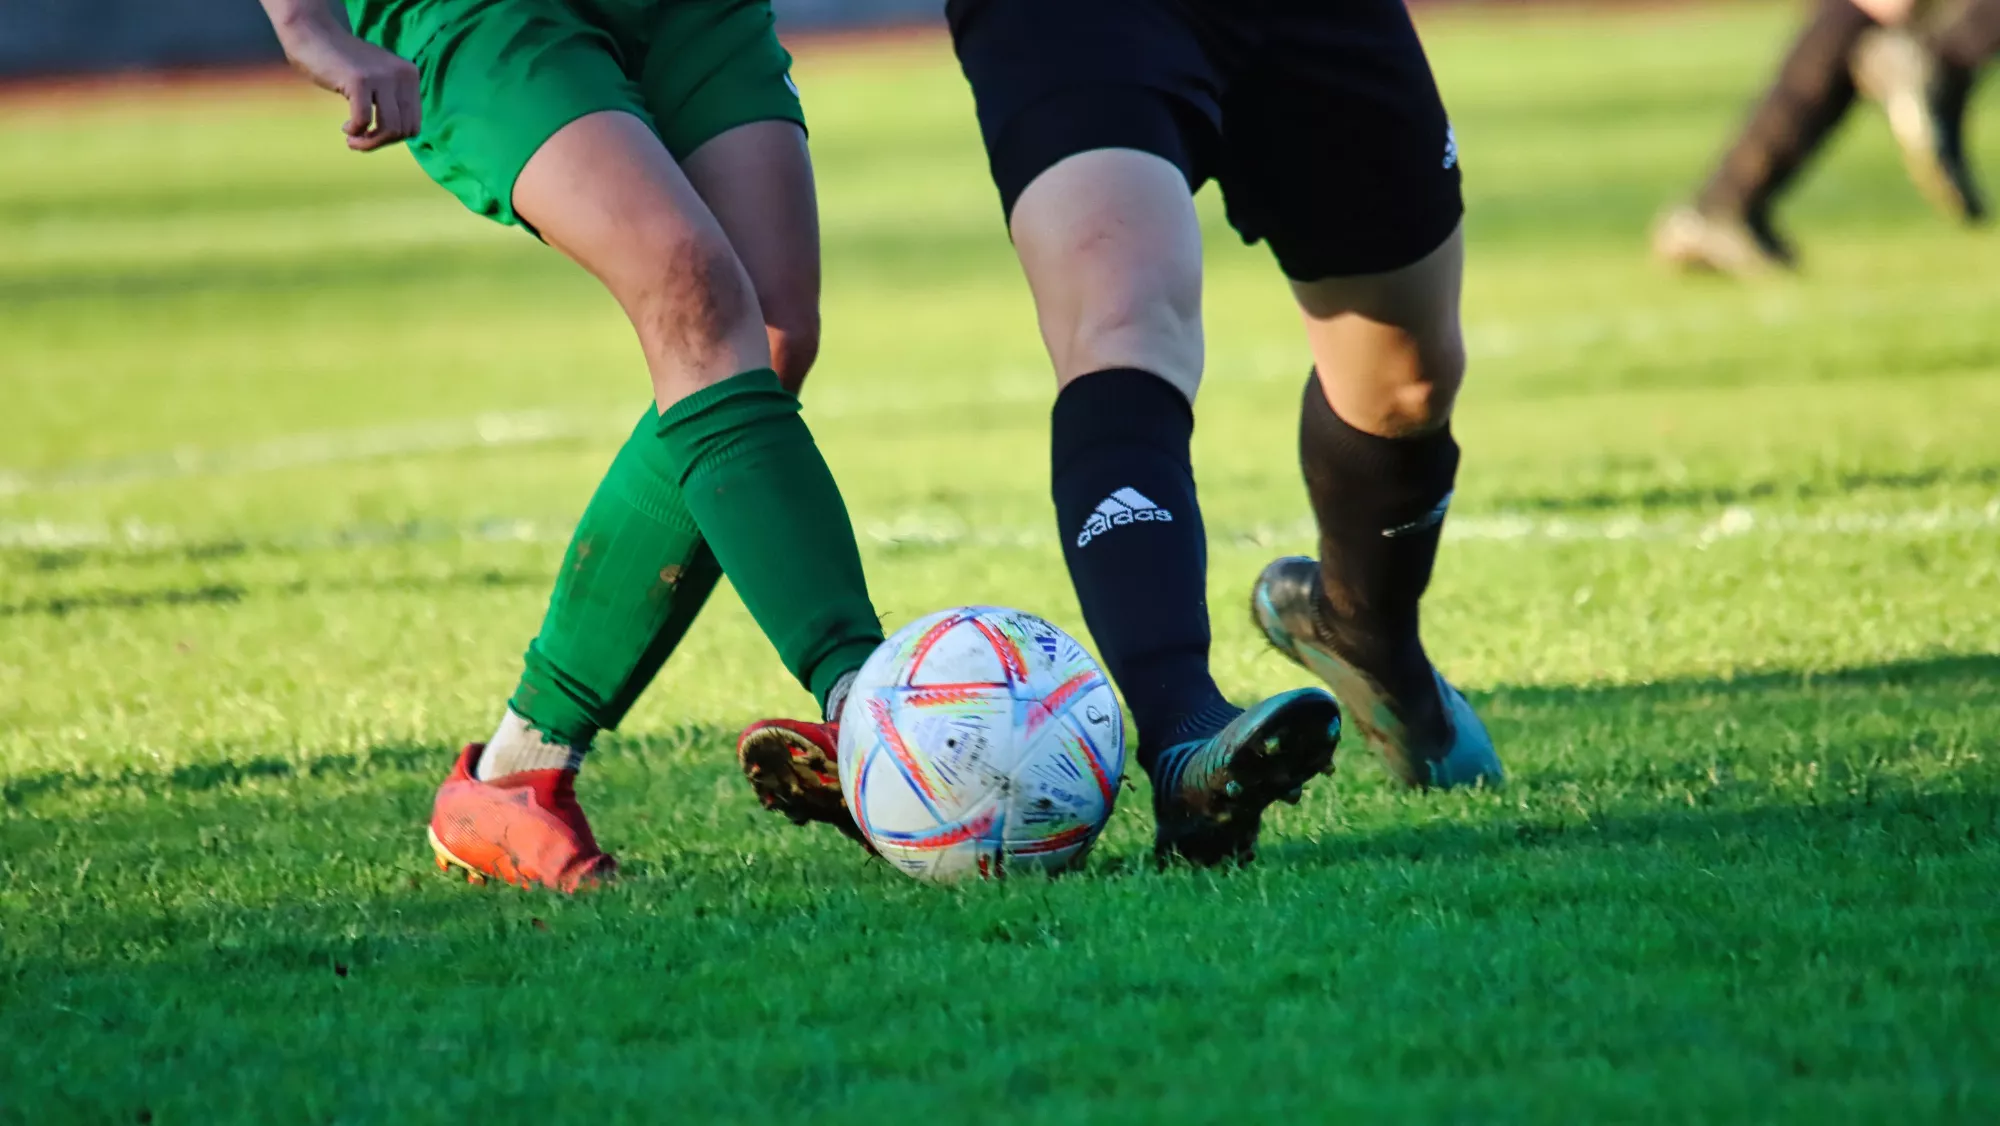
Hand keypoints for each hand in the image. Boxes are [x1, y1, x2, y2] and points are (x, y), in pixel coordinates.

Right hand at [275, 19, 420, 150]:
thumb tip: (399, 135)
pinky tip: (346, 128)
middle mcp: (402, 74)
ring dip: (369, 143)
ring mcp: (382, 76)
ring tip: (352, 140)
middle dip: (381, 143)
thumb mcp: (378, 79)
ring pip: (390, 129)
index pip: (414, 124)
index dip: (394, 139)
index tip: (373, 136)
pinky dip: (355, 131)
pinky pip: (364, 121)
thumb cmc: (342, 63)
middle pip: (404, 130)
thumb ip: (393, 101)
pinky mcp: (360, 80)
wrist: (312, 34)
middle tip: (359, 141)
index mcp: (410, 75)